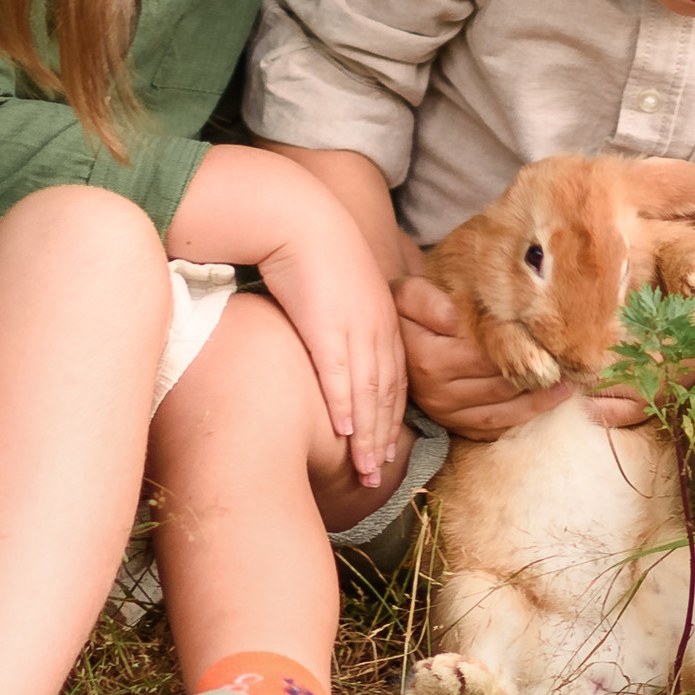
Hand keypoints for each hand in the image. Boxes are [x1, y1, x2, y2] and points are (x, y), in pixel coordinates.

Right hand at [257, 217, 407, 491]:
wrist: (300, 218)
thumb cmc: (316, 250)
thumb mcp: (344, 288)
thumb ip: (349, 318)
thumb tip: (337, 340)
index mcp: (383, 319)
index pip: (394, 379)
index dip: (392, 418)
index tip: (390, 449)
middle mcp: (376, 329)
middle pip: (386, 395)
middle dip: (385, 439)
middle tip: (381, 476)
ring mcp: (354, 329)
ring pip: (368, 393)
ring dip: (369, 436)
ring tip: (367, 471)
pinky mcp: (326, 327)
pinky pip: (338, 375)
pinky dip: (343, 407)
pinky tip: (344, 434)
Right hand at [396, 276, 641, 443]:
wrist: (388, 340)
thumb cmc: (407, 310)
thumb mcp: (408, 293)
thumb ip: (430, 298)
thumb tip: (459, 315)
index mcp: (427, 356)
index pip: (483, 352)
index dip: (518, 344)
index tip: (551, 334)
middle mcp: (437, 391)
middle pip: (499, 381)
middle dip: (537, 369)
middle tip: (574, 358)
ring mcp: (447, 413)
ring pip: (504, 407)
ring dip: (542, 395)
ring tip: (572, 377)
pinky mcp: (456, 425)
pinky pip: (498, 425)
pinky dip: (528, 415)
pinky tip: (553, 399)